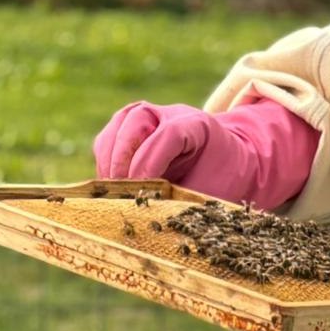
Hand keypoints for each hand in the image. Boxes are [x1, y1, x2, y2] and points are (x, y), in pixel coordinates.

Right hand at [93, 98, 318, 210]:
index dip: (150, 161)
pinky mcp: (129, 129)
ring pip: (118, 127)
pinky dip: (104, 162)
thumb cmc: (217, 181)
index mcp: (197, 124)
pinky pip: (108, 139)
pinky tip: (109, 187)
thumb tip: (150, 216)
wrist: (225, 165)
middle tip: (120, 192)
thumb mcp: (209, 191)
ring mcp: (148, 118)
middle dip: (123, 159)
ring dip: (109, 160)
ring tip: (111, 192)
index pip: (169, 134)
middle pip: (136, 121)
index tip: (139, 189)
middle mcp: (169, 113)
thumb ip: (182, 199)